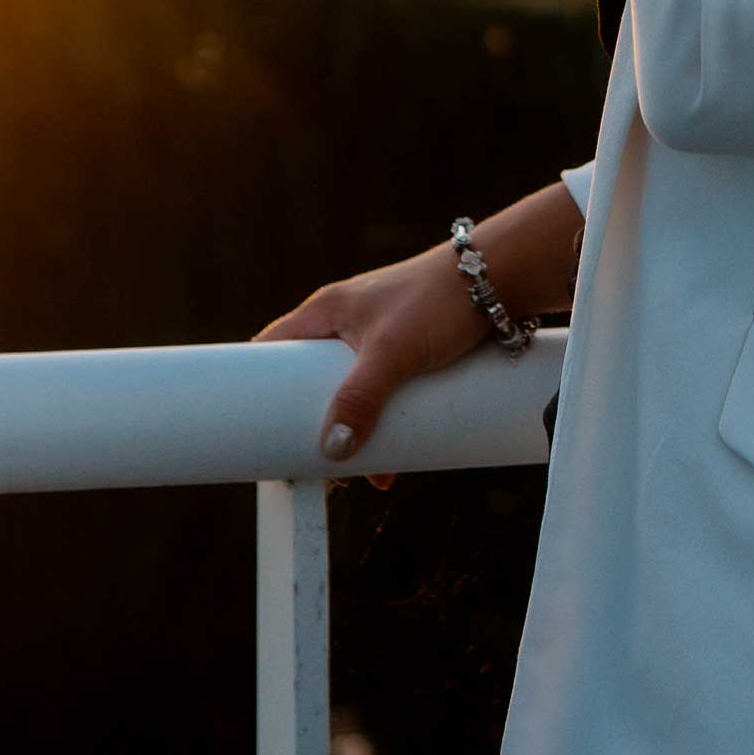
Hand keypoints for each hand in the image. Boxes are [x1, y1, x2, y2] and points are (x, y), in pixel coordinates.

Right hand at [252, 248, 488, 484]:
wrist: (501, 278)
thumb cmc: (440, 299)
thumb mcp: (393, 352)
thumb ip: (361, 398)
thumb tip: (333, 450)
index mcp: (325, 313)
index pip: (270, 351)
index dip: (254, 391)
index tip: (252, 434)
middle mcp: (345, 324)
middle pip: (307, 382)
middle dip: (308, 426)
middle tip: (309, 469)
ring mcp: (376, 338)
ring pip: (347, 394)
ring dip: (349, 433)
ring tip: (356, 477)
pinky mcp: (408, 351)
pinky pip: (380, 396)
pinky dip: (380, 427)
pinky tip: (394, 463)